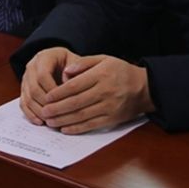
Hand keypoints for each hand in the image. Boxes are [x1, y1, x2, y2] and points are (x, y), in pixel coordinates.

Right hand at [19, 47, 80, 125]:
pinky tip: (40, 121)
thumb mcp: (76, 62)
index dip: (52, 90)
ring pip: (27, 97)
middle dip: (45, 104)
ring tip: (50, 121)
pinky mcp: (24, 89)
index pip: (43, 75)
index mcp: (44, 57)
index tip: (62, 101)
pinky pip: (23, 103)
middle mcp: (32, 66)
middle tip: (56, 115)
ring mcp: (26, 78)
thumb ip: (75, 70)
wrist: (61, 62)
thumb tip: (69, 86)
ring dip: (38, 111)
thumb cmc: (71, 63)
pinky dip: (30, 113)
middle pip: (33, 88)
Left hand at [38, 54, 154, 134]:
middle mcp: (105, 91)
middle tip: (44, 112)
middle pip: (76, 102)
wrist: (144, 88)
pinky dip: (77, 128)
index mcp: (101, 74)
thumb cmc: (121, 71)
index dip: (59, 92)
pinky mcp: (112, 119)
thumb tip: (65, 71)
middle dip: (57, 108)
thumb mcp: (104, 59)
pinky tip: (65, 129)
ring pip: (82, 115)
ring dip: (64, 120)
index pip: (75, 85)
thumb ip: (84, 63)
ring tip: (50, 122)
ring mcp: (109, 107)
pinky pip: (91, 125)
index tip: (47, 97)